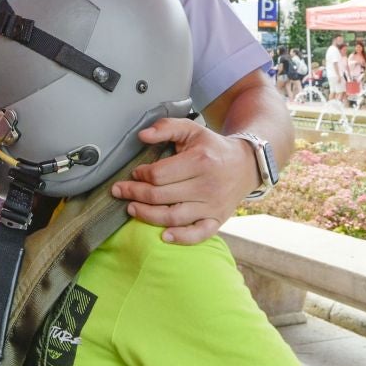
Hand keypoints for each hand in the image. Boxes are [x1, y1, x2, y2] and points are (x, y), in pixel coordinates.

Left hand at [109, 117, 255, 242]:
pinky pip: (198, 234)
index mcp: (200, 161)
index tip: (134, 173)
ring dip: (147, 215)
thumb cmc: (212, 147)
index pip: (159, 174)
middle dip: (135, 194)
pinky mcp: (217, 220)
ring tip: (131, 209)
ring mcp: (212, 205)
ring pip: (173, 217)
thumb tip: (142, 136)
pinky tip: (163, 236)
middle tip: (119, 191)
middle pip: (161, 196)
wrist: (245, 165)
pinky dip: (181, 238)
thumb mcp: (191, 129)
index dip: (141, 175)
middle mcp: (207, 185)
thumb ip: (166, 127)